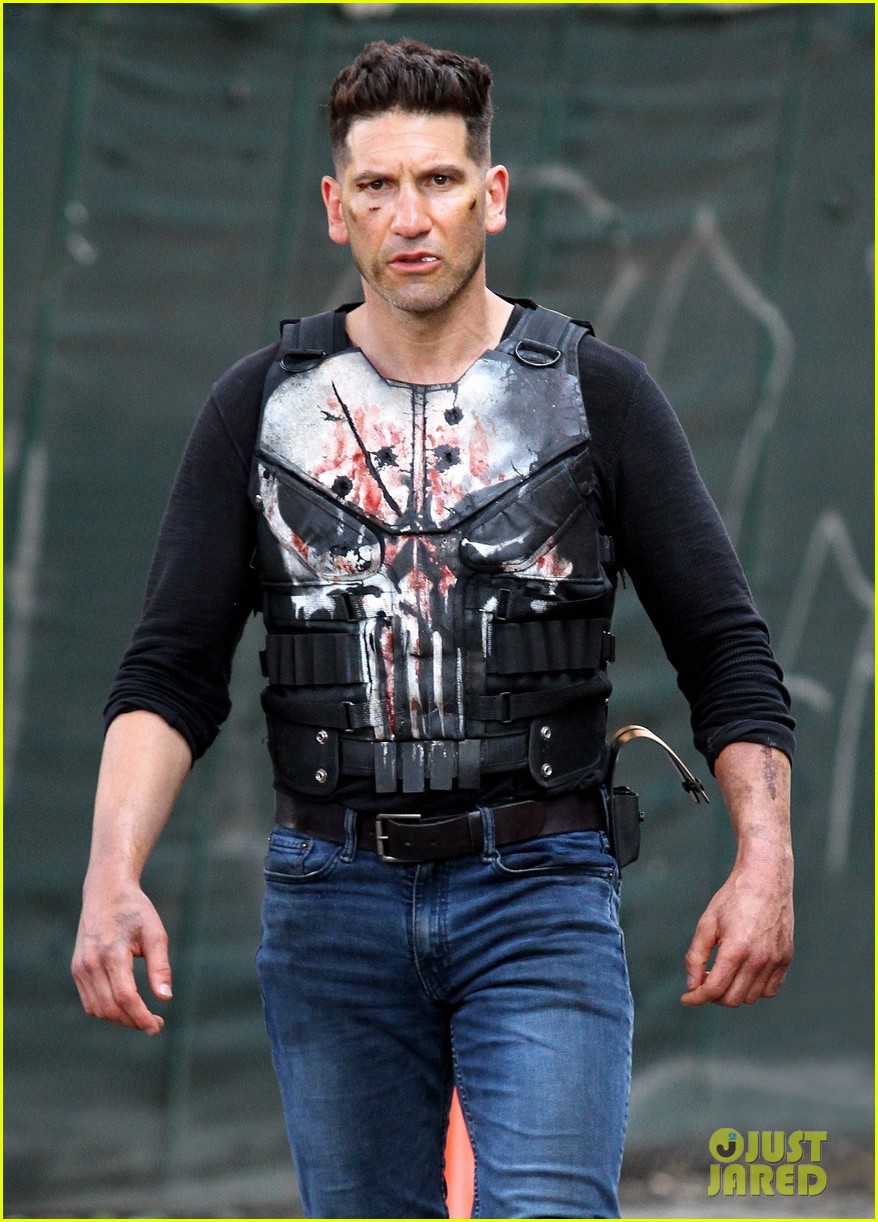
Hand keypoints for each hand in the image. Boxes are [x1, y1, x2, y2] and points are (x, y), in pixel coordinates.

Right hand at [71, 873, 172, 1035]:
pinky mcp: (77, 969)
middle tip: (155, 1024)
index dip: (140, 1016)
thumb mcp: (154, 932)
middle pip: (110, 1008)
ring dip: (120, 1019)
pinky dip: (106, 1010)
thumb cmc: (135, 910)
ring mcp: (80, 967)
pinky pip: (89, 1001)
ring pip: (98, 1009)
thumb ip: (160, 966)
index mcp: (112, 952)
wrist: (106, 892)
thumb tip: (165, 997)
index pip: (124, 997)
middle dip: (133, 1022)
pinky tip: (125, 1006)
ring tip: (142, 1016)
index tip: (156, 1026)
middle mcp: (91, 963)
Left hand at [680, 848, 792, 1006]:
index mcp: (736, 950)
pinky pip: (770, 989)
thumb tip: (692, 985)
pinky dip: (755, 990)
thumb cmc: (732, 898)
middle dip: (713, 996)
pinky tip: (743, 974)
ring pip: (751, 998)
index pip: (714, 989)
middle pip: (732, 999)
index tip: (686, 998)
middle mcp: (758, 959)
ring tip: (722, 974)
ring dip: (733, 993)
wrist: (765, 878)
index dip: (696, 998)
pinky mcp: (786, 958)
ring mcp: (775, 960)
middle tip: (703, 980)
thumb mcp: (706, 923)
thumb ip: (696, 956)